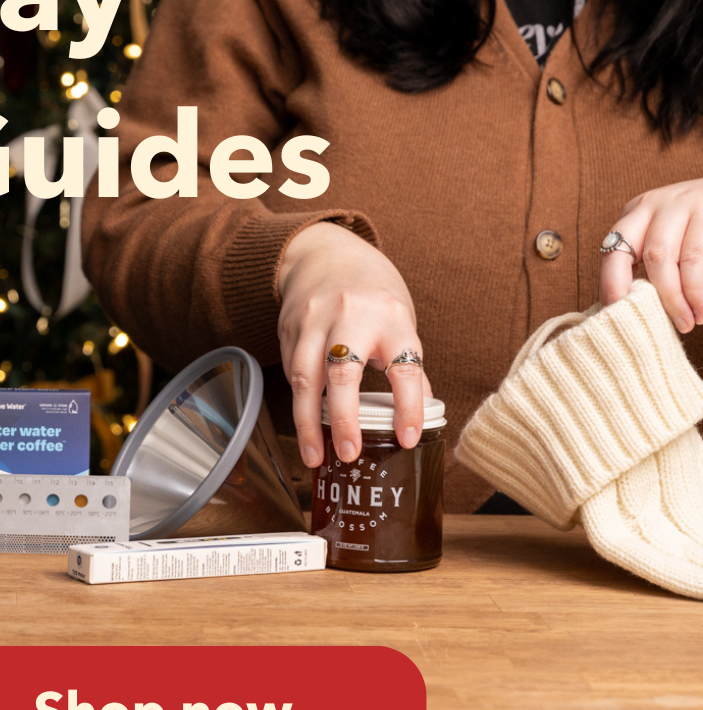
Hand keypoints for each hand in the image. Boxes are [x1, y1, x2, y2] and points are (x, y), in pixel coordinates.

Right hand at [277, 222, 430, 467]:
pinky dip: (300, 403)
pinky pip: (292, 373)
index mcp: (391, 317)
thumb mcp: (400, 318)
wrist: (324, 253)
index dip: (408, 406)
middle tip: (348, 453)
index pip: (404, 367)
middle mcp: (351, 316)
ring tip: (315, 456)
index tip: (407, 438)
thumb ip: (405, 361)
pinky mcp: (289, 329)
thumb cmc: (370, 290)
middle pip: (343, 372)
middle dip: (343, 419)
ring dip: (308, 422)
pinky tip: (306, 426)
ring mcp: (314, 321)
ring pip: (306, 378)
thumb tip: (421, 411)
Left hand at [600, 180, 702, 332]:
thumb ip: (644, 263)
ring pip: (686, 258)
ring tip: (697, 319)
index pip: (614, 252)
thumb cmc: (689, 227)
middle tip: (679, 324)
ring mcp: (690, 203)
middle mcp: (659, 204)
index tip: (618, 315)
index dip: (614, 286)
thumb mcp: (662, 235)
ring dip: (691, 294)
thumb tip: (622, 310)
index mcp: (636, 214)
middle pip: (655, 255)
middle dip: (666, 295)